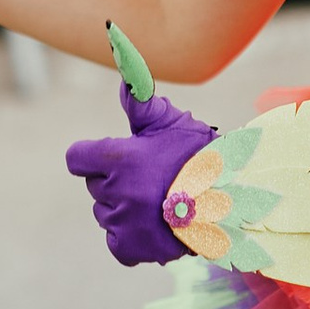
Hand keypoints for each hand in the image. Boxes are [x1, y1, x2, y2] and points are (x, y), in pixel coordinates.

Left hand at [64, 74, 217, 266]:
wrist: (232, 198)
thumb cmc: (201, 154)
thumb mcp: (170, 121)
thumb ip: (138, 98)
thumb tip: (119, 60)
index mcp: (117, 159)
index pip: (76, 158)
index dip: (92, 155)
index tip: (115, 156)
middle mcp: (115, 192)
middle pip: (95, 186)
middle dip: (115, 180)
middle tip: (150, 177)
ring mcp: (124, 223)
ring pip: (105, 214)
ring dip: (123, 207)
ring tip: (157, 200)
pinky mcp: (134, 248)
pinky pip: (117, 242)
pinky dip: (130, 236)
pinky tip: (153, 224)